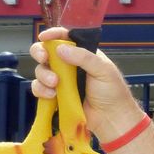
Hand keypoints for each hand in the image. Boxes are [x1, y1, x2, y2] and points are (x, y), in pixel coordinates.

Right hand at [29, 27, 143, 143]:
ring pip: (41, 71)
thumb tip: (60, 49)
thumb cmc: (113, 93)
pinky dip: (41, 90)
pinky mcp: (55, 96)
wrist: (112, 119)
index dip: (53, 35)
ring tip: (55, 84)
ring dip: (43, 75)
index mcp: (83, 54)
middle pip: (46, 52)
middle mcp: (69, 65)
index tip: (44, 37)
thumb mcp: (103, 70)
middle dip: (40, 53)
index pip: (65, 38)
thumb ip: (84, 57)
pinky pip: (39, 89)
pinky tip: (52, 96)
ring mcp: (61, 81)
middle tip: (43, 58)